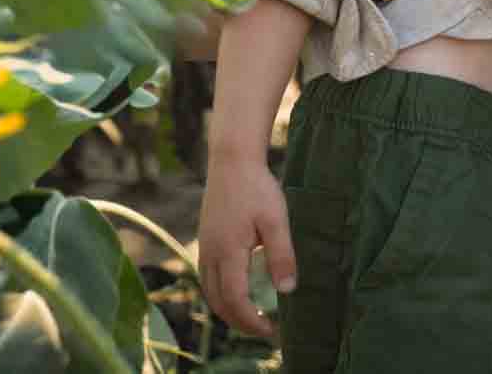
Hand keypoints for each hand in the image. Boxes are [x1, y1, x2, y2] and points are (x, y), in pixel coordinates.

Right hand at [198, 154, 295, 342]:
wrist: (232, 161)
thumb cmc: (257, 188)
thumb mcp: (276, 221)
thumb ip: (281, 256)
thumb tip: (287, 291)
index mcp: (228, 254)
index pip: (235, 301)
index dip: (252, 321)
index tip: (272, 331)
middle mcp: (210, 256)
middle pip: (219, 303)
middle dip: (240, 322)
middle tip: (265, 331)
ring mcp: (204, 249)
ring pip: (210, 293)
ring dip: (229, 311)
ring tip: (253, 318)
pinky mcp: (205, 241)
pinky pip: (208, 279)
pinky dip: (221, 295)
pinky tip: (238, 292)